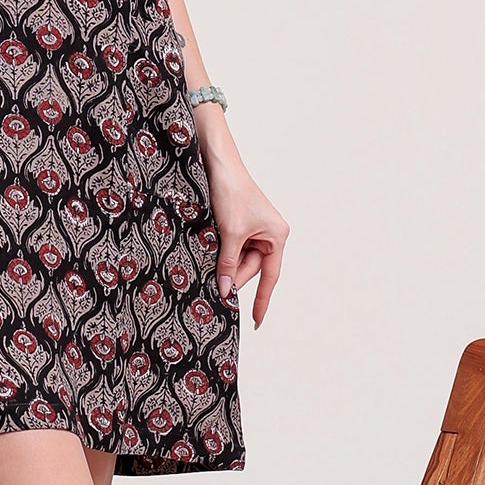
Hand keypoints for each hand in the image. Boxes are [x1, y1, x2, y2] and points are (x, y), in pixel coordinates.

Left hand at [207, 154, 288, 327]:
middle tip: (213, 288)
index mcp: (277, 237)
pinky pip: (231, 247)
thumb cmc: (231, 192)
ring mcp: (255, 229)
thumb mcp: (229, 233)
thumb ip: (227, 263)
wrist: (217, 163)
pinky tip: (208, 254)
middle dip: (231, 276)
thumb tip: (224, 290)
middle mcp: (270, 234)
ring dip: (223, 263)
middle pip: (250, 269)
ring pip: (238, 259)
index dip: (262, 301)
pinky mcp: (240, 224)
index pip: (269, 277)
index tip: (256, 322)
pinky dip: (220, 253)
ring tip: (207, 262)